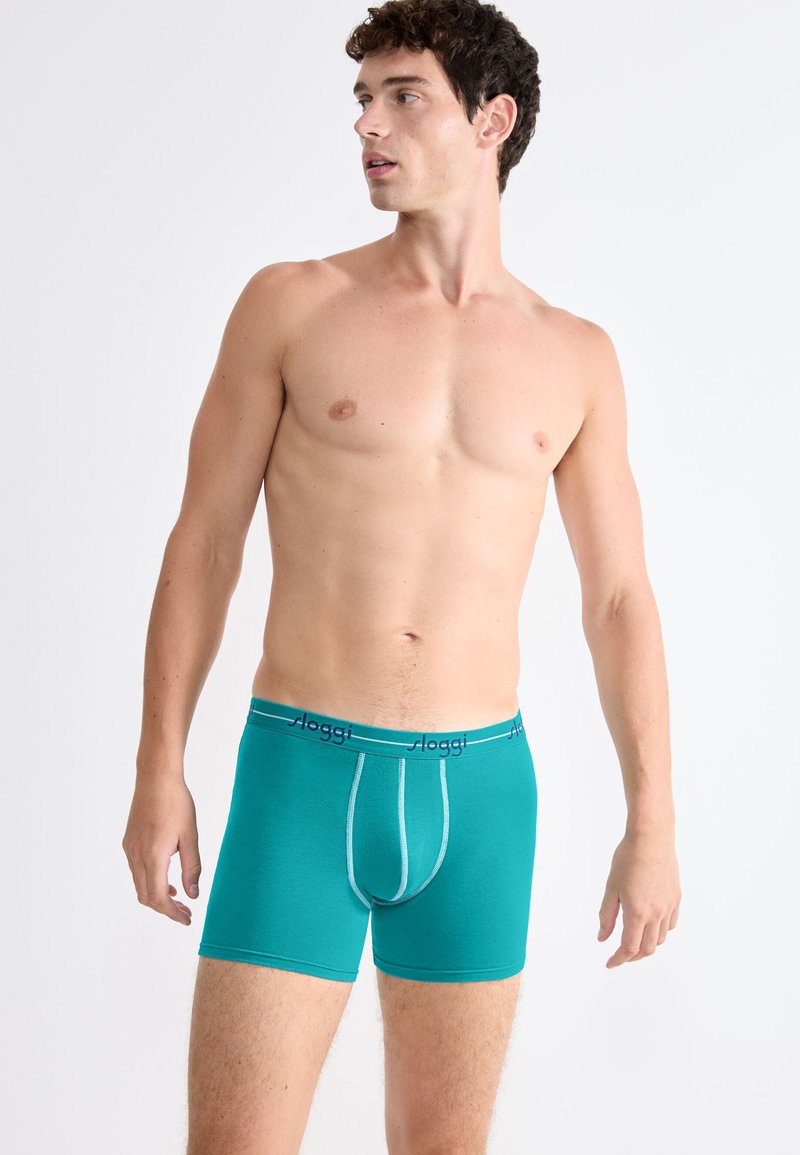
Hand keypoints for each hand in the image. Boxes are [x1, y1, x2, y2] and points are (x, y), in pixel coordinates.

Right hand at [122, 773, 200, 924]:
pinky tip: (166, 878)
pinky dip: (150, 881)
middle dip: (165, 909)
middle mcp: (136, 855)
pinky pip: (136, 871)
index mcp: (153, 856)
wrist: (156, 778)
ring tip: (178, 898)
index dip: (172, 913)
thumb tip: (193, 895)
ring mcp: (129, 849)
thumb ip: (192, 868)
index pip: (158, 897)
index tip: (187, 919)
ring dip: (157, 896)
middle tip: (186, 912)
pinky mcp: (128, 842)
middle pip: (146, 896)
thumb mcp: (190, 836)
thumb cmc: (177, 803)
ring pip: (139, 885)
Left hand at [597, 828, 680, 966]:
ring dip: (647, 944)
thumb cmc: (628, 859)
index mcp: (638, 912)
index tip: (610, 963)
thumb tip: (602, 938)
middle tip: (620, 955)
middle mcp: (657, 913)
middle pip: (647, 948)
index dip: (618, 959)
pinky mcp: (676, 898)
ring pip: (661, 938)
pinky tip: (651, 925)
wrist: (652, 838)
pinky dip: (661, 931)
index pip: (629, 948)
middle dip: (633, 956)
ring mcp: (669, 906)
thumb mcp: (611, 888)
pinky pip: (671, 924)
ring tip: (634, 940)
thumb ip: (606, 915)